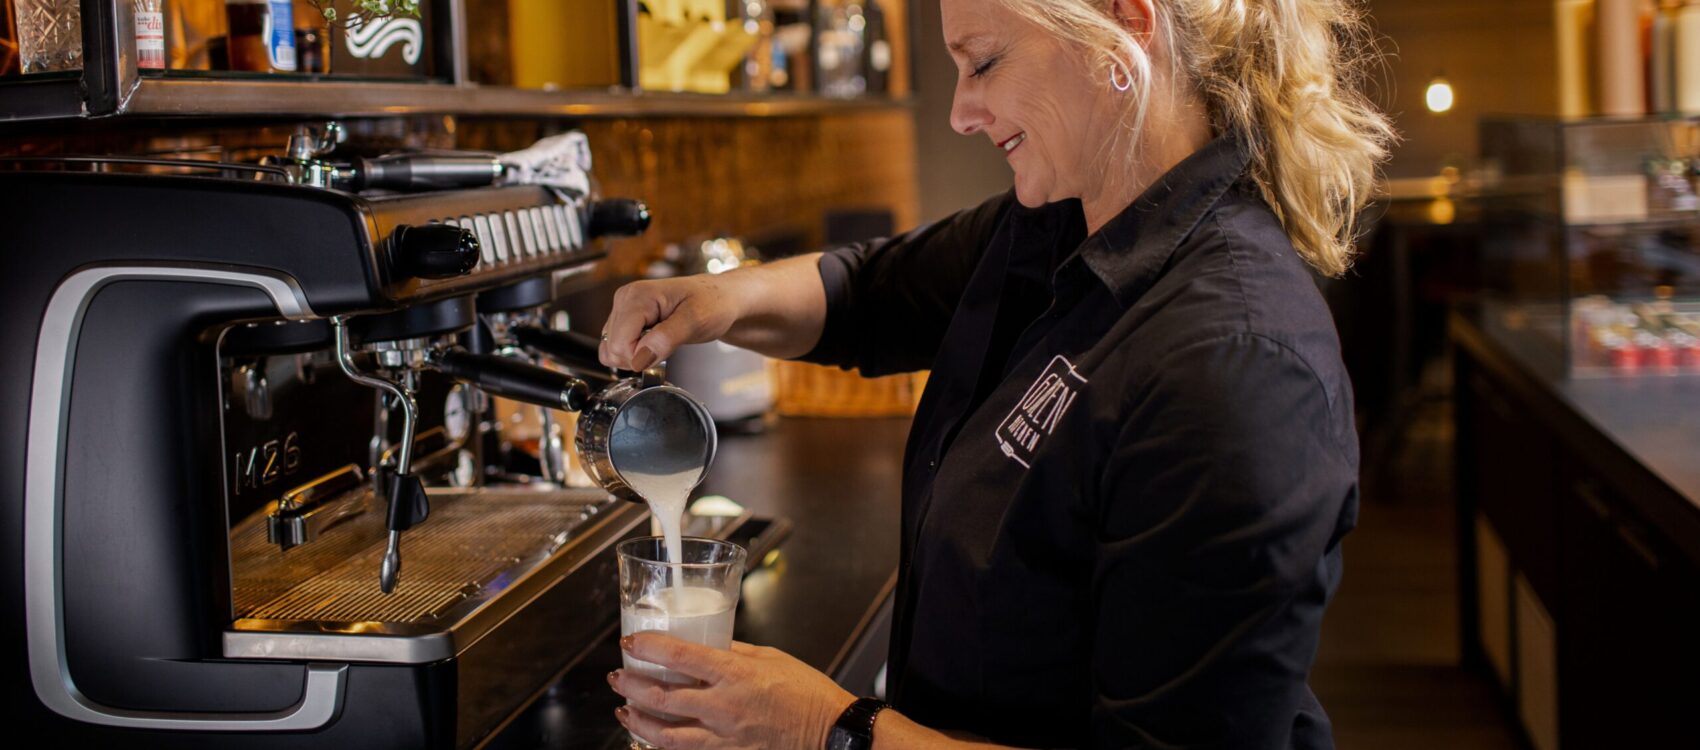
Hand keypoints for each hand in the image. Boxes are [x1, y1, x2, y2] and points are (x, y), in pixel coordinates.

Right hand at [600, 276, 742, 370]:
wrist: (721, 298)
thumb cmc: (713, 304)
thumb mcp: (696, 321)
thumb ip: (666, 339)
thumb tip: (639, 359)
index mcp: (638, 296)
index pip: (620, 342)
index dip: (640, 357)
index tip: (664, 351)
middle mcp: (625, 299)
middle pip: (612, 348)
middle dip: (637, 358)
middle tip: (666, 346)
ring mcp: (623, 308)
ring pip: (611, 349)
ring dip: (635, 356)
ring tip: (660, 343)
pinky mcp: (626, 318)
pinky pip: (616, 346)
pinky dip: (633, 353)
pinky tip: (652, 344)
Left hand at [609, 633, 855, 749]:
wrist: (829, 732)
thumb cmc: (806, 693)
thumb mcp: (770, 658)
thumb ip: (734, 651)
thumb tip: (706, 642)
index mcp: (736, 674)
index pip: (680, 656)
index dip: (648, 647)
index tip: (631, 642)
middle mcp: (724, 706)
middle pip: (662, 697)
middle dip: (631, 685)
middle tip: (619, 676)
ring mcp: (724, 736)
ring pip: (665, 733)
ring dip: (637, 721)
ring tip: (624, 710)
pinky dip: (662, 743)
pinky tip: (652, 735)